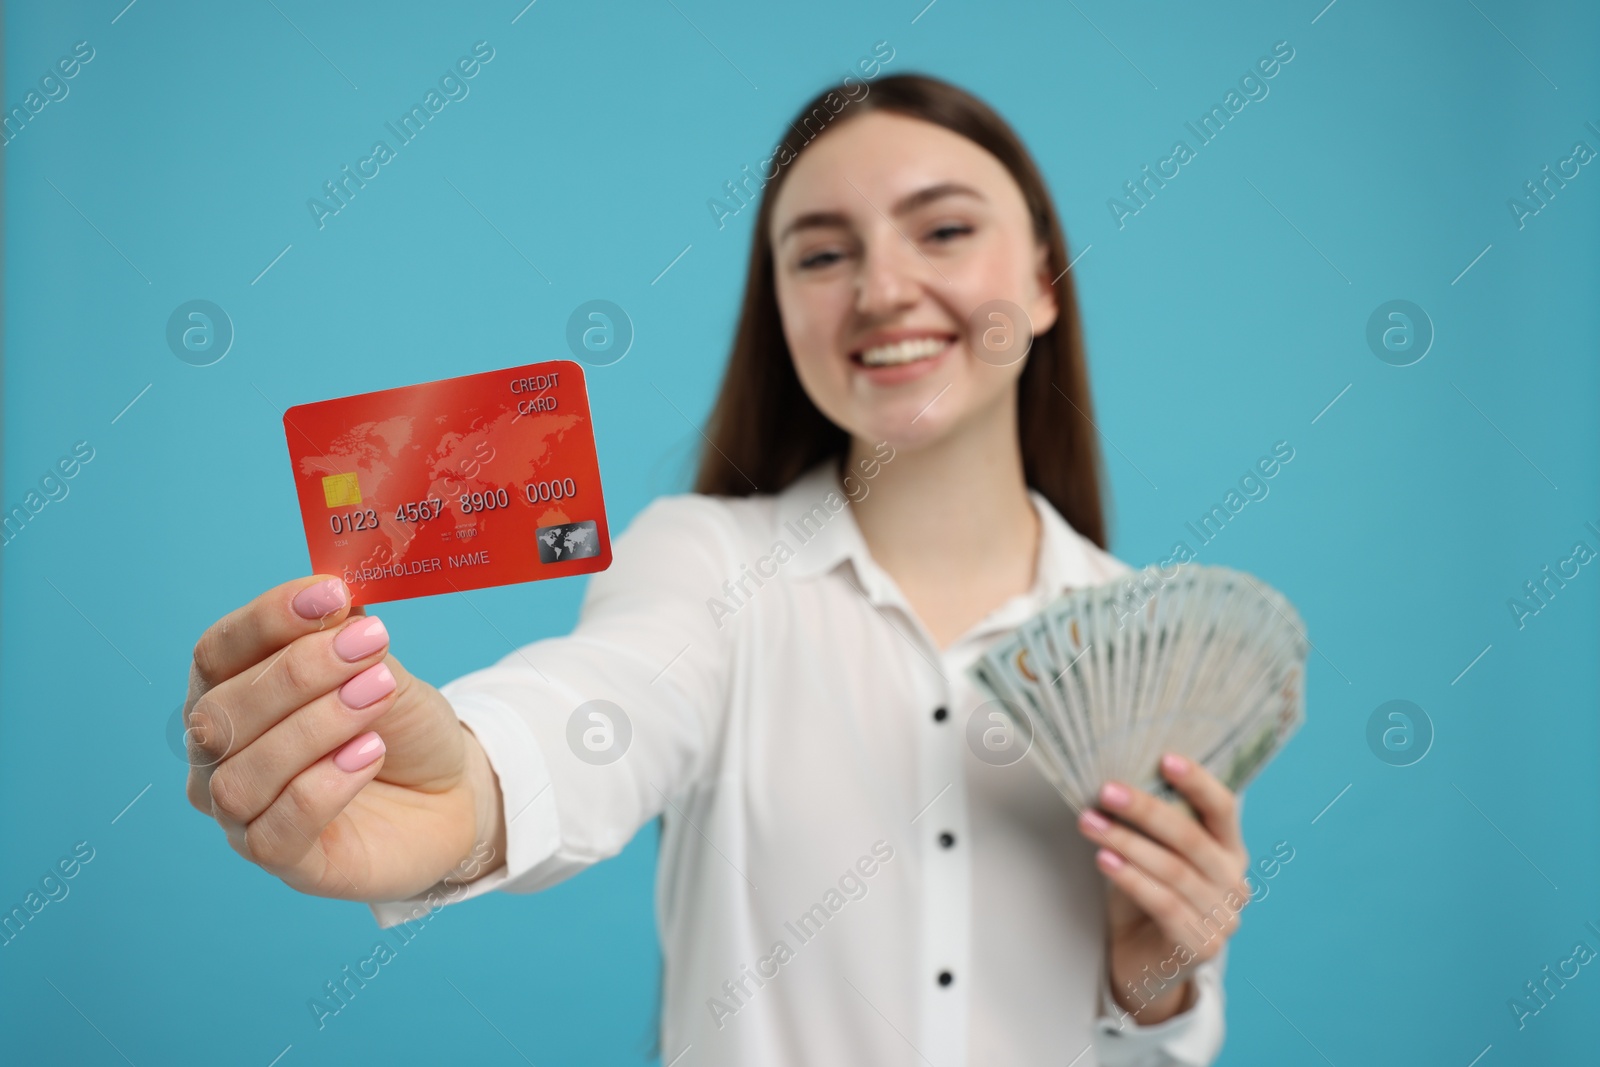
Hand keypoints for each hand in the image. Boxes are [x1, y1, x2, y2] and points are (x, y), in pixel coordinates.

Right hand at [183, 575, 505, 902]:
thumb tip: (332, 601)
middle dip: (298, 673)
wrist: (450, 789)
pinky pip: (277, 832)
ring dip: (315, 727)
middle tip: (370, 644)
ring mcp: (243, 814)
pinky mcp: (285, 861)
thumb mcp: (381, 669)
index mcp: (229, 692)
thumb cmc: (400, 725)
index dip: (267, 619)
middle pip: (221, 713)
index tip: (330, 594)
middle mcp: (219, 755)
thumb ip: (349, 641)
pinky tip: (368, 753)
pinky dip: (322, 787)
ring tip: (377, 696)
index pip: (216, 650)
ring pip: (243, 776)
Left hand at [1075, 753, 1249, 1024]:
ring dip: (1126, 843)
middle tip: (1106, 791)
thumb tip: (1118, 780)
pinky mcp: (1201, 946)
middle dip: (1145, 810)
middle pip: (1191, 837)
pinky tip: (1105, 862)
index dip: (1197, 782)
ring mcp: (1222, 917)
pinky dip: (1132, 879)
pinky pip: (1164, 904)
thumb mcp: (1151, 853)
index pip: (1222, 808)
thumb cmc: (1146, 896)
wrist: (1141, 961)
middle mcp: (1234, 882)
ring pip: (1173, 870)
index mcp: (1229, 850)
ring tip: (1090, 824)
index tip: (1165, 758)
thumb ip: (1150, 825)